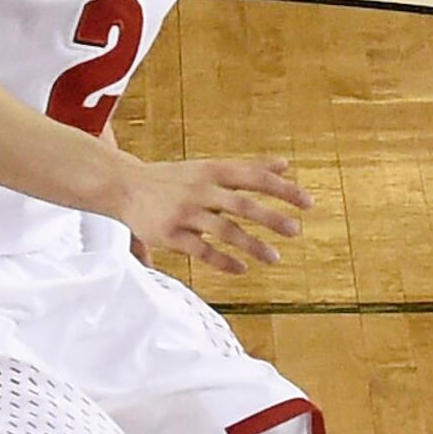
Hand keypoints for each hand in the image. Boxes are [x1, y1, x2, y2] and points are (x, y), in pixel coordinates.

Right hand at [119, 154, 308, 275]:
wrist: (124, 185)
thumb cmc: (173, 177)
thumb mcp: (210, 166)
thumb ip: (247, 168)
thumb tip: (285, 165)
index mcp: (213, 170)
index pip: (255, 176)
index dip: (283, 189)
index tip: (308, 202)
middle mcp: (201, 189)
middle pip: (243, 203)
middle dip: (271, 218)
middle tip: (296, 231)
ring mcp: (186, 213)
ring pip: (225, 230)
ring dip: (252, 245)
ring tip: (275, 258)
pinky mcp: (171, 235)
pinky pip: (202, 251)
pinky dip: (224, 261)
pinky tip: (242, 268)